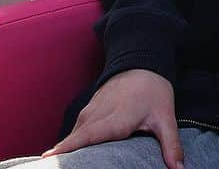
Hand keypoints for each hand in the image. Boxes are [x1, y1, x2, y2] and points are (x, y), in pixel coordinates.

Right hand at [43, 70, 182, 168]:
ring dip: (65, 148)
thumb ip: (171, 145)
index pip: (88, 135)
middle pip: (76, 137)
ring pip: (74, 132)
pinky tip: (67, 154)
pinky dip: (70, 141)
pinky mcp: (91, 109)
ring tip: (52, 164)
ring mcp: (92, 109)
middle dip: (61, 154)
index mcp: (116, 118)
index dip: (69, 147)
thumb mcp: (165, 117)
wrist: (142, 61)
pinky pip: (77, 128)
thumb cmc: (153, 90)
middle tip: (46, 167)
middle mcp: (99, 113)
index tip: (50, 158)